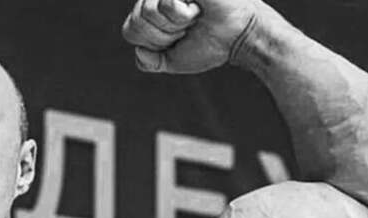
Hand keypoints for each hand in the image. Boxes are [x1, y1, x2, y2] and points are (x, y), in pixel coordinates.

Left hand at [121, 0, 263, 73]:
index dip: (152, 42)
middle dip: (163, 34)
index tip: (176, 40)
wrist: (238, 37)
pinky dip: (182, 15)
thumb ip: (149, 62)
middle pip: (137, 21)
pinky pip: (165, 5)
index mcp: (152, 13)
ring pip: (148, 12)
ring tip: (193, 18)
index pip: (130, 30)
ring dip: (174, 25)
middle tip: (187, 29)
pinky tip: (198, 8)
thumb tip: (139, 52)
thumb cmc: (209, 45)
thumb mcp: (173, 60)